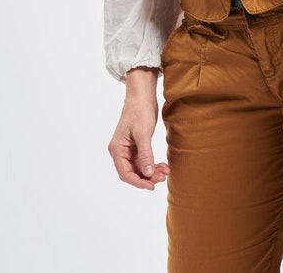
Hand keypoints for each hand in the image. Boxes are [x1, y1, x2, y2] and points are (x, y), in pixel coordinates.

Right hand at [108, 67, 169, 189]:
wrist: (142, 96)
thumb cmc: (139, 111)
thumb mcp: (143, 133)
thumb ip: (145, 154)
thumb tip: (147, 173)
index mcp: (117, 149)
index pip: (125, 173)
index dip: (138, 182)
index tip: (152, 186)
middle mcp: (120, 151)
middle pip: (132, 172)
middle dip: (148, 177)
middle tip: (163, 177)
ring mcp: (128, 149)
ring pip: (139, 167)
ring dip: (152, 171)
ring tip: (166, 171)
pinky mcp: (137, 145)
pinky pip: (144, 160)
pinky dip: (153, 164)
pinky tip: (163, 165)